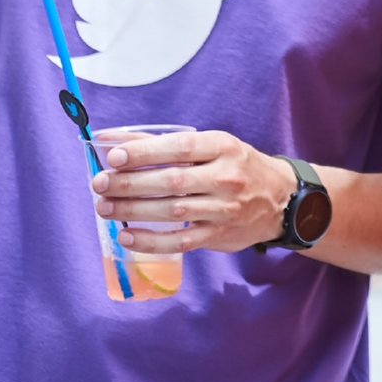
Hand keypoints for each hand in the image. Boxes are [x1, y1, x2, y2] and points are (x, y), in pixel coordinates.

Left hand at [92, 129, 294, 252]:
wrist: (281, 199)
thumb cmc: (237, 166)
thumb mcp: (212, 146)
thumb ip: (164, 144)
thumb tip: (110, 140)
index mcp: (223, 147)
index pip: (178, 148)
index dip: (144, 152)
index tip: (113, 156)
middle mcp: (226, 177)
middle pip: (171, 181)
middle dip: (130, 183)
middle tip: (100, 184)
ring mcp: (223, 209)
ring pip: (172, 212)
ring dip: (133, 210)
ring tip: (104, 207)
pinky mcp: (218, 235)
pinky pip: (178, 242)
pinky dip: (149, 240)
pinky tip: (126, 235)